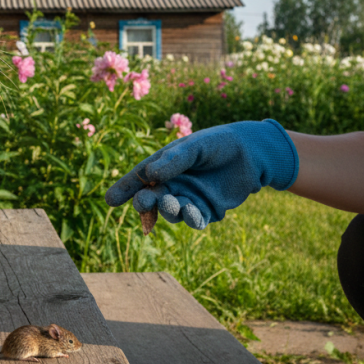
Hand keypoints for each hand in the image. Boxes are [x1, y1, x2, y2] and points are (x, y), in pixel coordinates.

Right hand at [105, 120, 298, 229]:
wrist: (253, 152)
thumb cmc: (219, 143)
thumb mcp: (194, 147)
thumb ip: (174, 161)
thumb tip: (150, 177)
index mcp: (165, 166)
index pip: (140, 178)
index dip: (125, 189)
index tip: (110, 200)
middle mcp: (174, 184)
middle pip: (153, 198)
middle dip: (146, 203)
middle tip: (142, 204)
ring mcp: (190, 198)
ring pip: (173, 212)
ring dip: (171, 211)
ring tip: (175, 205)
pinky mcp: (209, 210)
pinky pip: (196, 219)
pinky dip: (192, 219)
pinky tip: (193, 214)